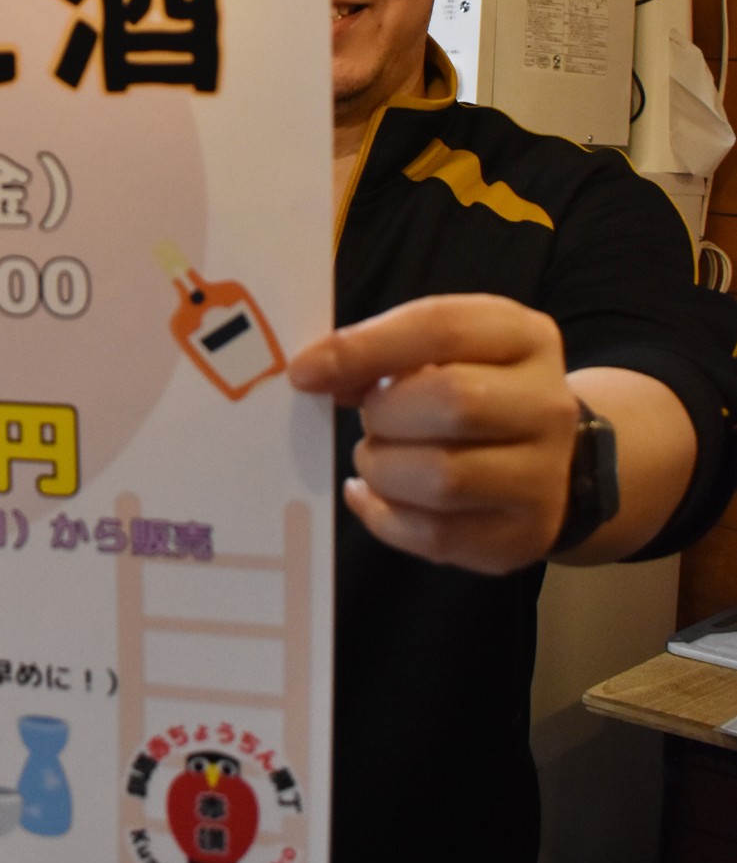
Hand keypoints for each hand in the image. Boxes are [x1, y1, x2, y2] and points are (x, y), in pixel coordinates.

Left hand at [288, 294, 579, 573]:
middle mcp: (547, 404)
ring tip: (374, 459)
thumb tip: (317, 372)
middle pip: (452, 401)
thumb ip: (386, 352)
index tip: (305, 371)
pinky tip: (371, 496)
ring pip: (444, 478)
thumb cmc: (478, 390)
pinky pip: (436, 535)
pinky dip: (384, 516)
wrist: (556, 460)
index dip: (364, 347)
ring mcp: (543, 476)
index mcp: (524, 337)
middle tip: (367, 419)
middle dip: (385, 413)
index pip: (442, 327)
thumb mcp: (445, 351)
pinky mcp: (522, 536)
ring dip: (382, 469)